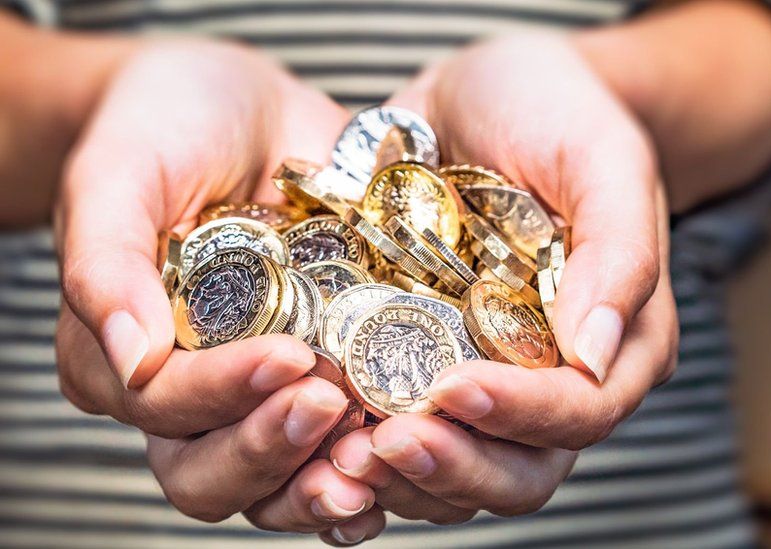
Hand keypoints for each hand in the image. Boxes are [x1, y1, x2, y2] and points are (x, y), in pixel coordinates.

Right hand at [54, 41, 381, 541]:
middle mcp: (192, 392)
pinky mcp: (326, 376)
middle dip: (273, 450)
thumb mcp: (121, 172)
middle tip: (333, 404)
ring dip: (326, 479)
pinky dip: (370, 460)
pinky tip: (409, 455)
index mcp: (127, 354)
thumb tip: (128, 357)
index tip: (287, 356)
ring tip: (379, 450)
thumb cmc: (167, 127)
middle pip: (212, 472)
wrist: (243, 107)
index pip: (163, 407)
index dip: (220, 395)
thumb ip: (106, 260)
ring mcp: (261, 394)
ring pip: (276, 481)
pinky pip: (337, 447)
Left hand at [330, 33, 677, 530]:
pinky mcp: (432, 363)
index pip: (582, 411)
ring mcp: (493, 376)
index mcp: (619, 338)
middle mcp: (557, 375)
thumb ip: (618, 253)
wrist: (489, 90)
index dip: (523, 416)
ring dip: (404, 475)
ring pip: (462, 470)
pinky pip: (409, 431)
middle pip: (522, 469)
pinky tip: (323, 436)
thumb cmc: (558, 110)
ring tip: (340, 452)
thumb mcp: (600, 156)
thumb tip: (596, 357)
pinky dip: (368, 447)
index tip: (453, 388)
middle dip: (455, 465)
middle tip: (383, 441)